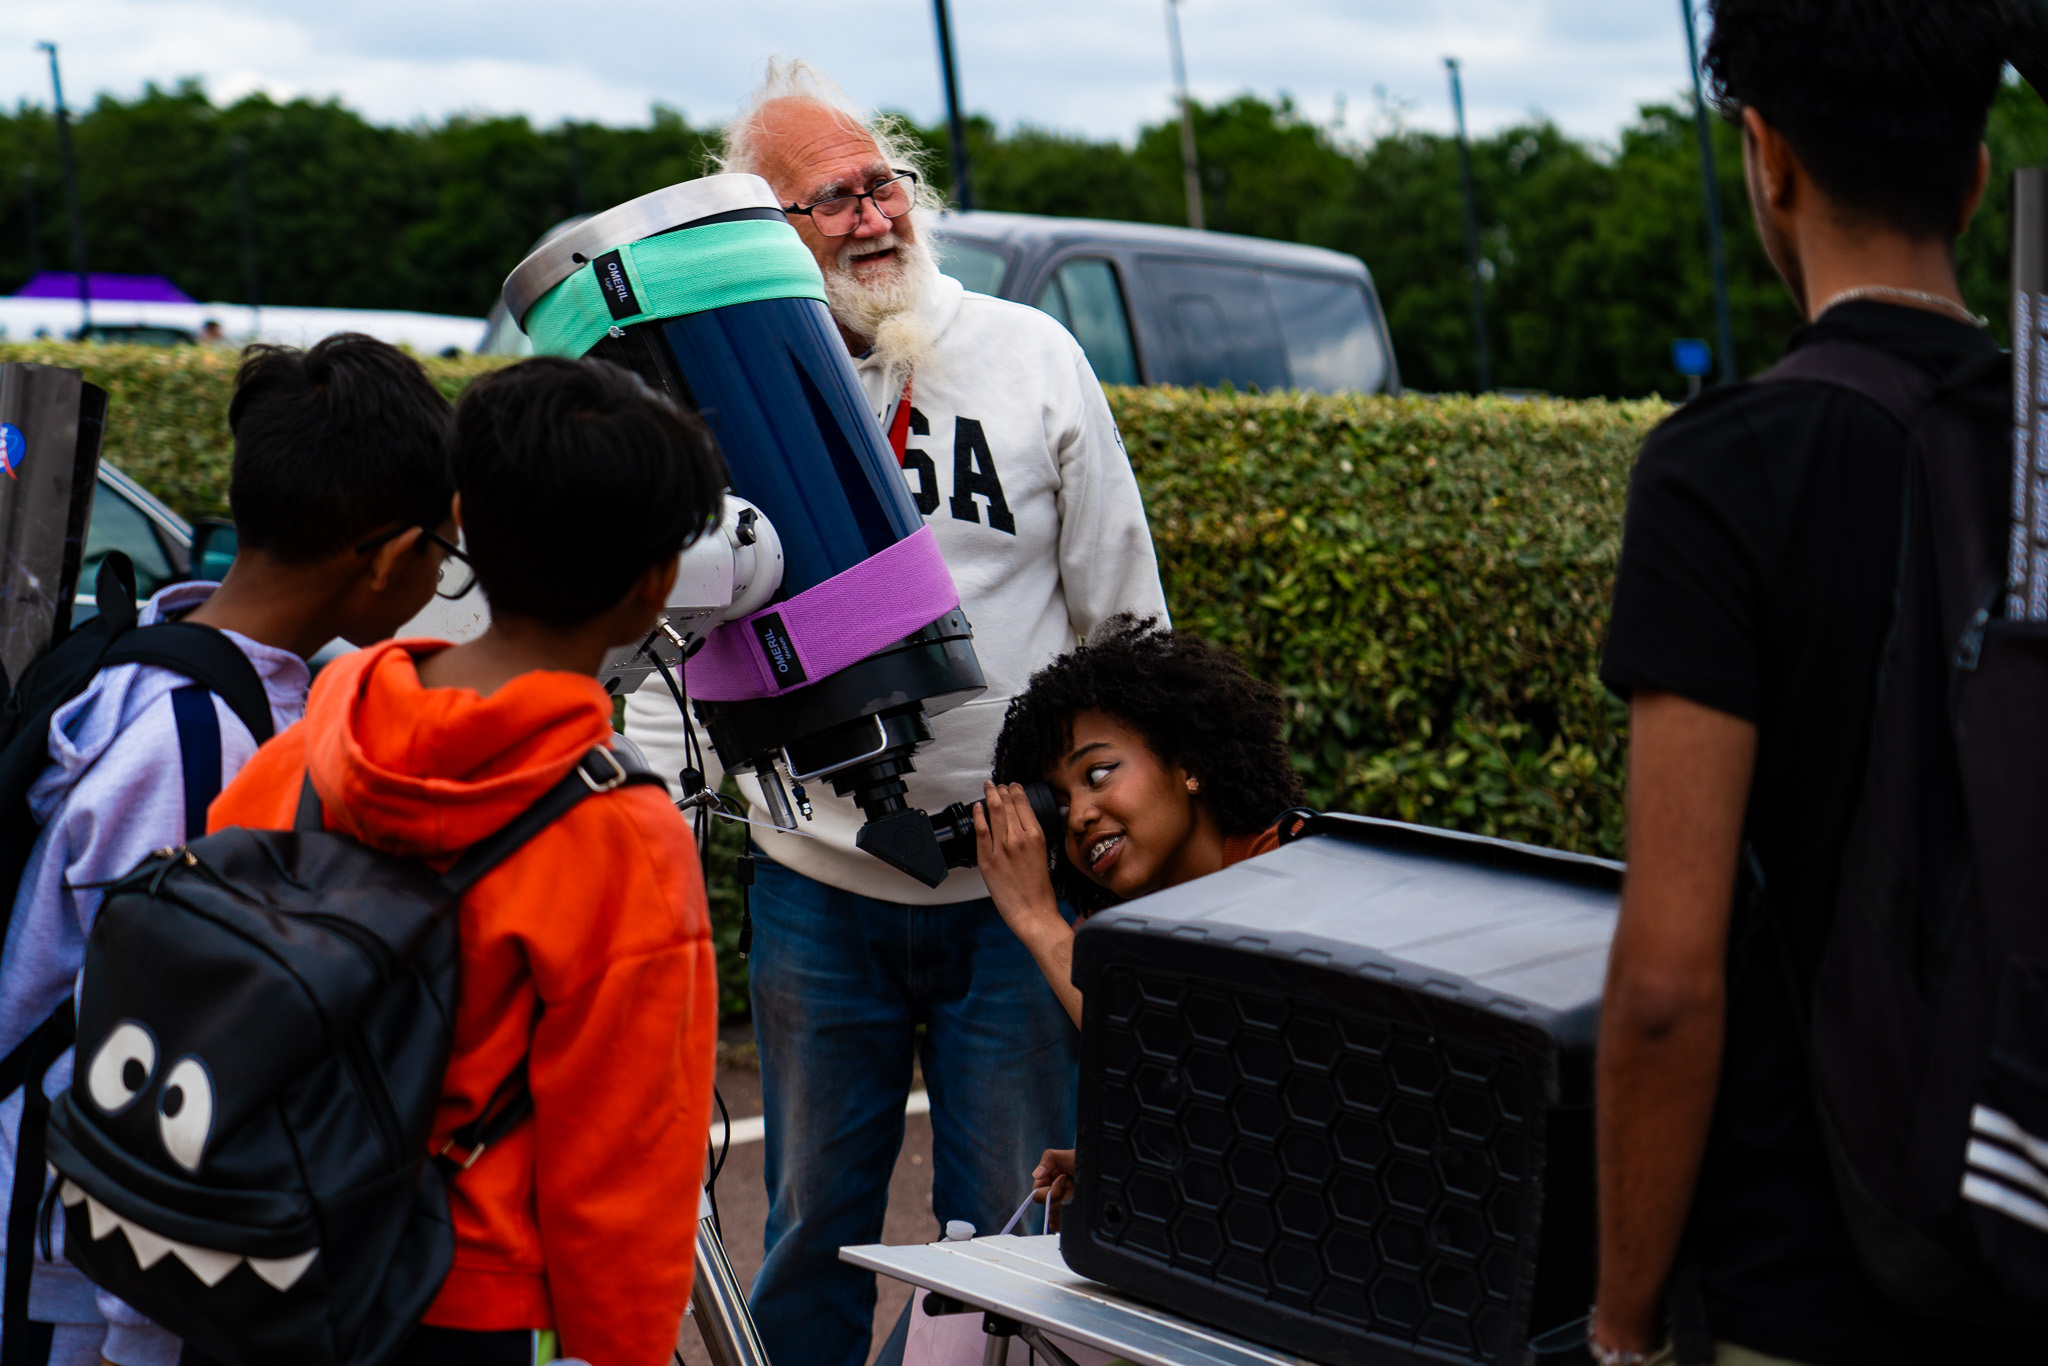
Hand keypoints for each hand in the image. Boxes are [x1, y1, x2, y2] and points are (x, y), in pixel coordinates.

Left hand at [975, 782, 1060, 937]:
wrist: (1033, 912)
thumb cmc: (1039, 890)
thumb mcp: (1043, 855)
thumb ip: (1033, 839)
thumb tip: (1023, 825)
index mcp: (1036, 836)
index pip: (1024, 804)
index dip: (1016, 791)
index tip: (1012, 785)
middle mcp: (1020, 838)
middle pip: (1008, 804)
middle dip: (1001, 790)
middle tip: (996, 784)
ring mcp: (1002, 848)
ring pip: (994, 812)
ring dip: (990, 795)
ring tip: (987, 787)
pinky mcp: (988, 860)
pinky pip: (981, 830)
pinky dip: (978, 815)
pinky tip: (977, 807)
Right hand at [1031, 1148, 1075, 1231]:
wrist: (1100, 1168)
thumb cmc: (1082, 1160)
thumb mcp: (1064, 1155)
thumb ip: (1048, 1160)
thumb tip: (1036, 1174)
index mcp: (1047, 1182)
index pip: (1038, 1194)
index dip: (1049, 1190)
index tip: (1063, 1178)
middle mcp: (1053, 1194)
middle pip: (1047, 1208)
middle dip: (1059, 1198)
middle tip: (1072, 1186)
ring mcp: (1062, 1205)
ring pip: (1055, 1218)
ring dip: (1066, 1207)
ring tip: (1076, 1194)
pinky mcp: (1070, 1213)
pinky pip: (1062, 1225)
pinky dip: (1067, 1220)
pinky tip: (1076, 1207)